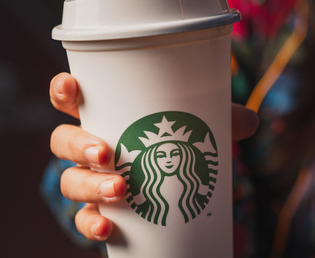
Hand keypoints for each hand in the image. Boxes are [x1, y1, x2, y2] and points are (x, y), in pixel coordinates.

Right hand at [48, 72, 257, 240]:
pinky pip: (82, 218)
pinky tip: (107, 227)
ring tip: (120, 190)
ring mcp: (88, 180)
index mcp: (104, 115)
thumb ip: (221, 120)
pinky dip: (90, 223)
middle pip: (62, 141)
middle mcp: (88, 147)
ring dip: (89, 185)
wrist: (174, 189)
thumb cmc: (177, 144)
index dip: (63, 89)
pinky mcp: (96, 210)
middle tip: (108, 152)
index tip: (72, 86)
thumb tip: (251, 120)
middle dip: (79, 144)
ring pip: (69, 180)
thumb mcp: (198, 127)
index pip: (70, 98)